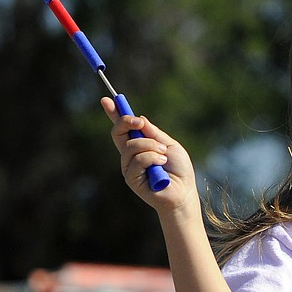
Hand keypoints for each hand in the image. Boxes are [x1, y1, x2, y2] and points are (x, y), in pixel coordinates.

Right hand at [102, 97, 198, 213]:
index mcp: (139, 145)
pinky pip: (137, 160)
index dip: (114, 114)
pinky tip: (161, 164)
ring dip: (150, 146)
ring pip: (130, 146)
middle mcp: (130, 156)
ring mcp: (129, 167)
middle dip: (126, 122)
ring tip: (164, 154)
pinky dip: (152, 158)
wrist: (184, 192)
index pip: (123, 128)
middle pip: (117, 133)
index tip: (107, 100)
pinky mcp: (131, 178)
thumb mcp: (169, 145)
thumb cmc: (179, 170)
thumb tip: (140, 118)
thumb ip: (153, 133)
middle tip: (138, 122)